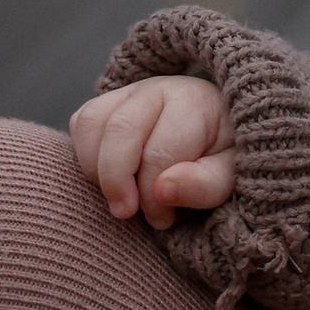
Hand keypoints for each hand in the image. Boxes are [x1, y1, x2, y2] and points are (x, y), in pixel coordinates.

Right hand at [68, 74, 235, 224]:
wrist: (217, 138)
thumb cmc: (222, 160)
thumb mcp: (227, 179)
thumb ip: (203, 186)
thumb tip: (162, 190)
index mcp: (197, 103)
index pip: (160, 152)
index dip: (153, 195)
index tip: (163, 220)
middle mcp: (161, 88)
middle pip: (120, 129)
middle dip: (116, 180)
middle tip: (125, 213)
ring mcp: (131, 91)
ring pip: (91, 123)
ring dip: (97, 169)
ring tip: (121, 195)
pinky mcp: (108, 101)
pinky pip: (81, 123)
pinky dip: (86, 156)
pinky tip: (111, 177)